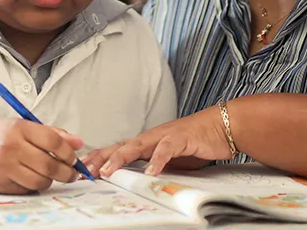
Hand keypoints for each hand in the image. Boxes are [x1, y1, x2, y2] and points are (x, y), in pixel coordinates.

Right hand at [0, 119, 83, 193]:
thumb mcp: (21, 126)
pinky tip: (31, 178)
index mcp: (19, 128)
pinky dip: (34, 186)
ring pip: (40, 181)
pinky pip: (27, 189)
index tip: (74, 158)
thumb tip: (78, 143)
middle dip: (66, 172)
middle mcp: (11, 146)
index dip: (68, 152)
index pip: (53, 141)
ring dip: (50, 181)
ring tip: (50, 176)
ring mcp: (4, 166)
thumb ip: (51, 134)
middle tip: (71, 174)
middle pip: (49, 164)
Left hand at [82, 106, 231, 177]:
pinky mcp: (181, 138)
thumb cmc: (197, 142)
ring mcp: (165, 136)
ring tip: (108, 170)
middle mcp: (152, 137)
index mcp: (147, 142)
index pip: (118, 149)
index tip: (83, 168)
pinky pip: (166, 149)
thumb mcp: (171, 160)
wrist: (222, 126)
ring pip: (137, 145)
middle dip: (101, 158)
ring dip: (121, 157)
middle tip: (86, 170)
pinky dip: (157, 160)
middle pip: (121, 146)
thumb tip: (140, 180)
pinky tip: (150, 171)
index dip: (100, 158)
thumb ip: (155, 167)